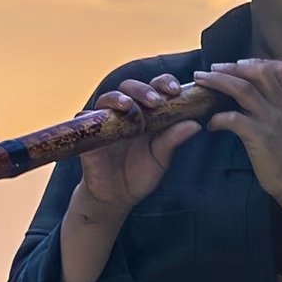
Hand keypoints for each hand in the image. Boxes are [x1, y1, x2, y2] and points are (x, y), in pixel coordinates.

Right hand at [67, 74, 204, 216]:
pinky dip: (90, 115)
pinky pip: (84, 118)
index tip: (176, 90)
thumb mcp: (161, 158)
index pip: (155, 89)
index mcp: (147, 114)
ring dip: (119, 98)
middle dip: (143, 90)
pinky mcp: (89, 133)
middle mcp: (126, 113)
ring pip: (109, 98)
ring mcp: (106, 121)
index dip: (164, 83)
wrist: (116, 197)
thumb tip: (196, 124)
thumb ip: (173, 139)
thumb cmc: (140, 174)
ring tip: (130, 106)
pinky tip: (100, 118)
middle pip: (131, 88)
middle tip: (156, 101)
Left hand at [190, 57, 281, 204]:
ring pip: (243, 90)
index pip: (279, 69)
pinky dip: (218, 118)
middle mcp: (281, 106)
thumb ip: (273, 107)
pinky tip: (210, 125)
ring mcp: (271, 121)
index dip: (257, 61)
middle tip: (211, 68)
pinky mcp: (260, 138)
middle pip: (257, 73)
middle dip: (231, 67)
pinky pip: (234, 119)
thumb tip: (250, 95)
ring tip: (201, 80)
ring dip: (218, 82)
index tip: (238, 63)